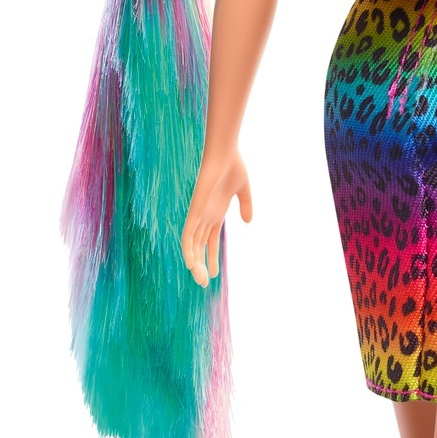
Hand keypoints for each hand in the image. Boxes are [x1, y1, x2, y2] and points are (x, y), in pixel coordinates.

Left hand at [180, 146, 252, 285]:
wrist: (224, 154)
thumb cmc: (233, 167)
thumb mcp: (244, 190)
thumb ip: (246, 205)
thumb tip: (248, 222)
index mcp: (216, 213)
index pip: (210, 241)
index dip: (212, 258)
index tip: (214, 275)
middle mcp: (205, 216)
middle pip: (200, 246)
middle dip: (202, 265)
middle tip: (204, 283)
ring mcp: (199, 214)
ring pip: (193, 245)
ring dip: (195, 263)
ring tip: (199, 280)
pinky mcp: (194, 211)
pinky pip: (188, 234)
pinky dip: (188, 250)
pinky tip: (190, 264)